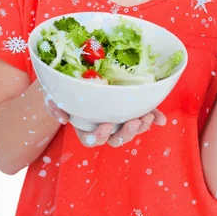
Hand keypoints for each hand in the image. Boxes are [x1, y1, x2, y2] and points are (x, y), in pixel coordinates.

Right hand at [44, 97, 166, 147]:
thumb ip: (55, 106)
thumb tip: (63, 119)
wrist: (76, 74)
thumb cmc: (63, 89)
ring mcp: (118, 118)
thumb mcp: (55, 94)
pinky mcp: (131, 107)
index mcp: (86, 127)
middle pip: (116, 139)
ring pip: (131, 131)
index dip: (100, 137)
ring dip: (141, 127)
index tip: (106, 125)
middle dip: (127, 134)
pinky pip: (144, 114)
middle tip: (134, 121)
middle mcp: (103, 127)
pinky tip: (162, 119)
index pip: (92, 140)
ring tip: (147, 117)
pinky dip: (155, 116)